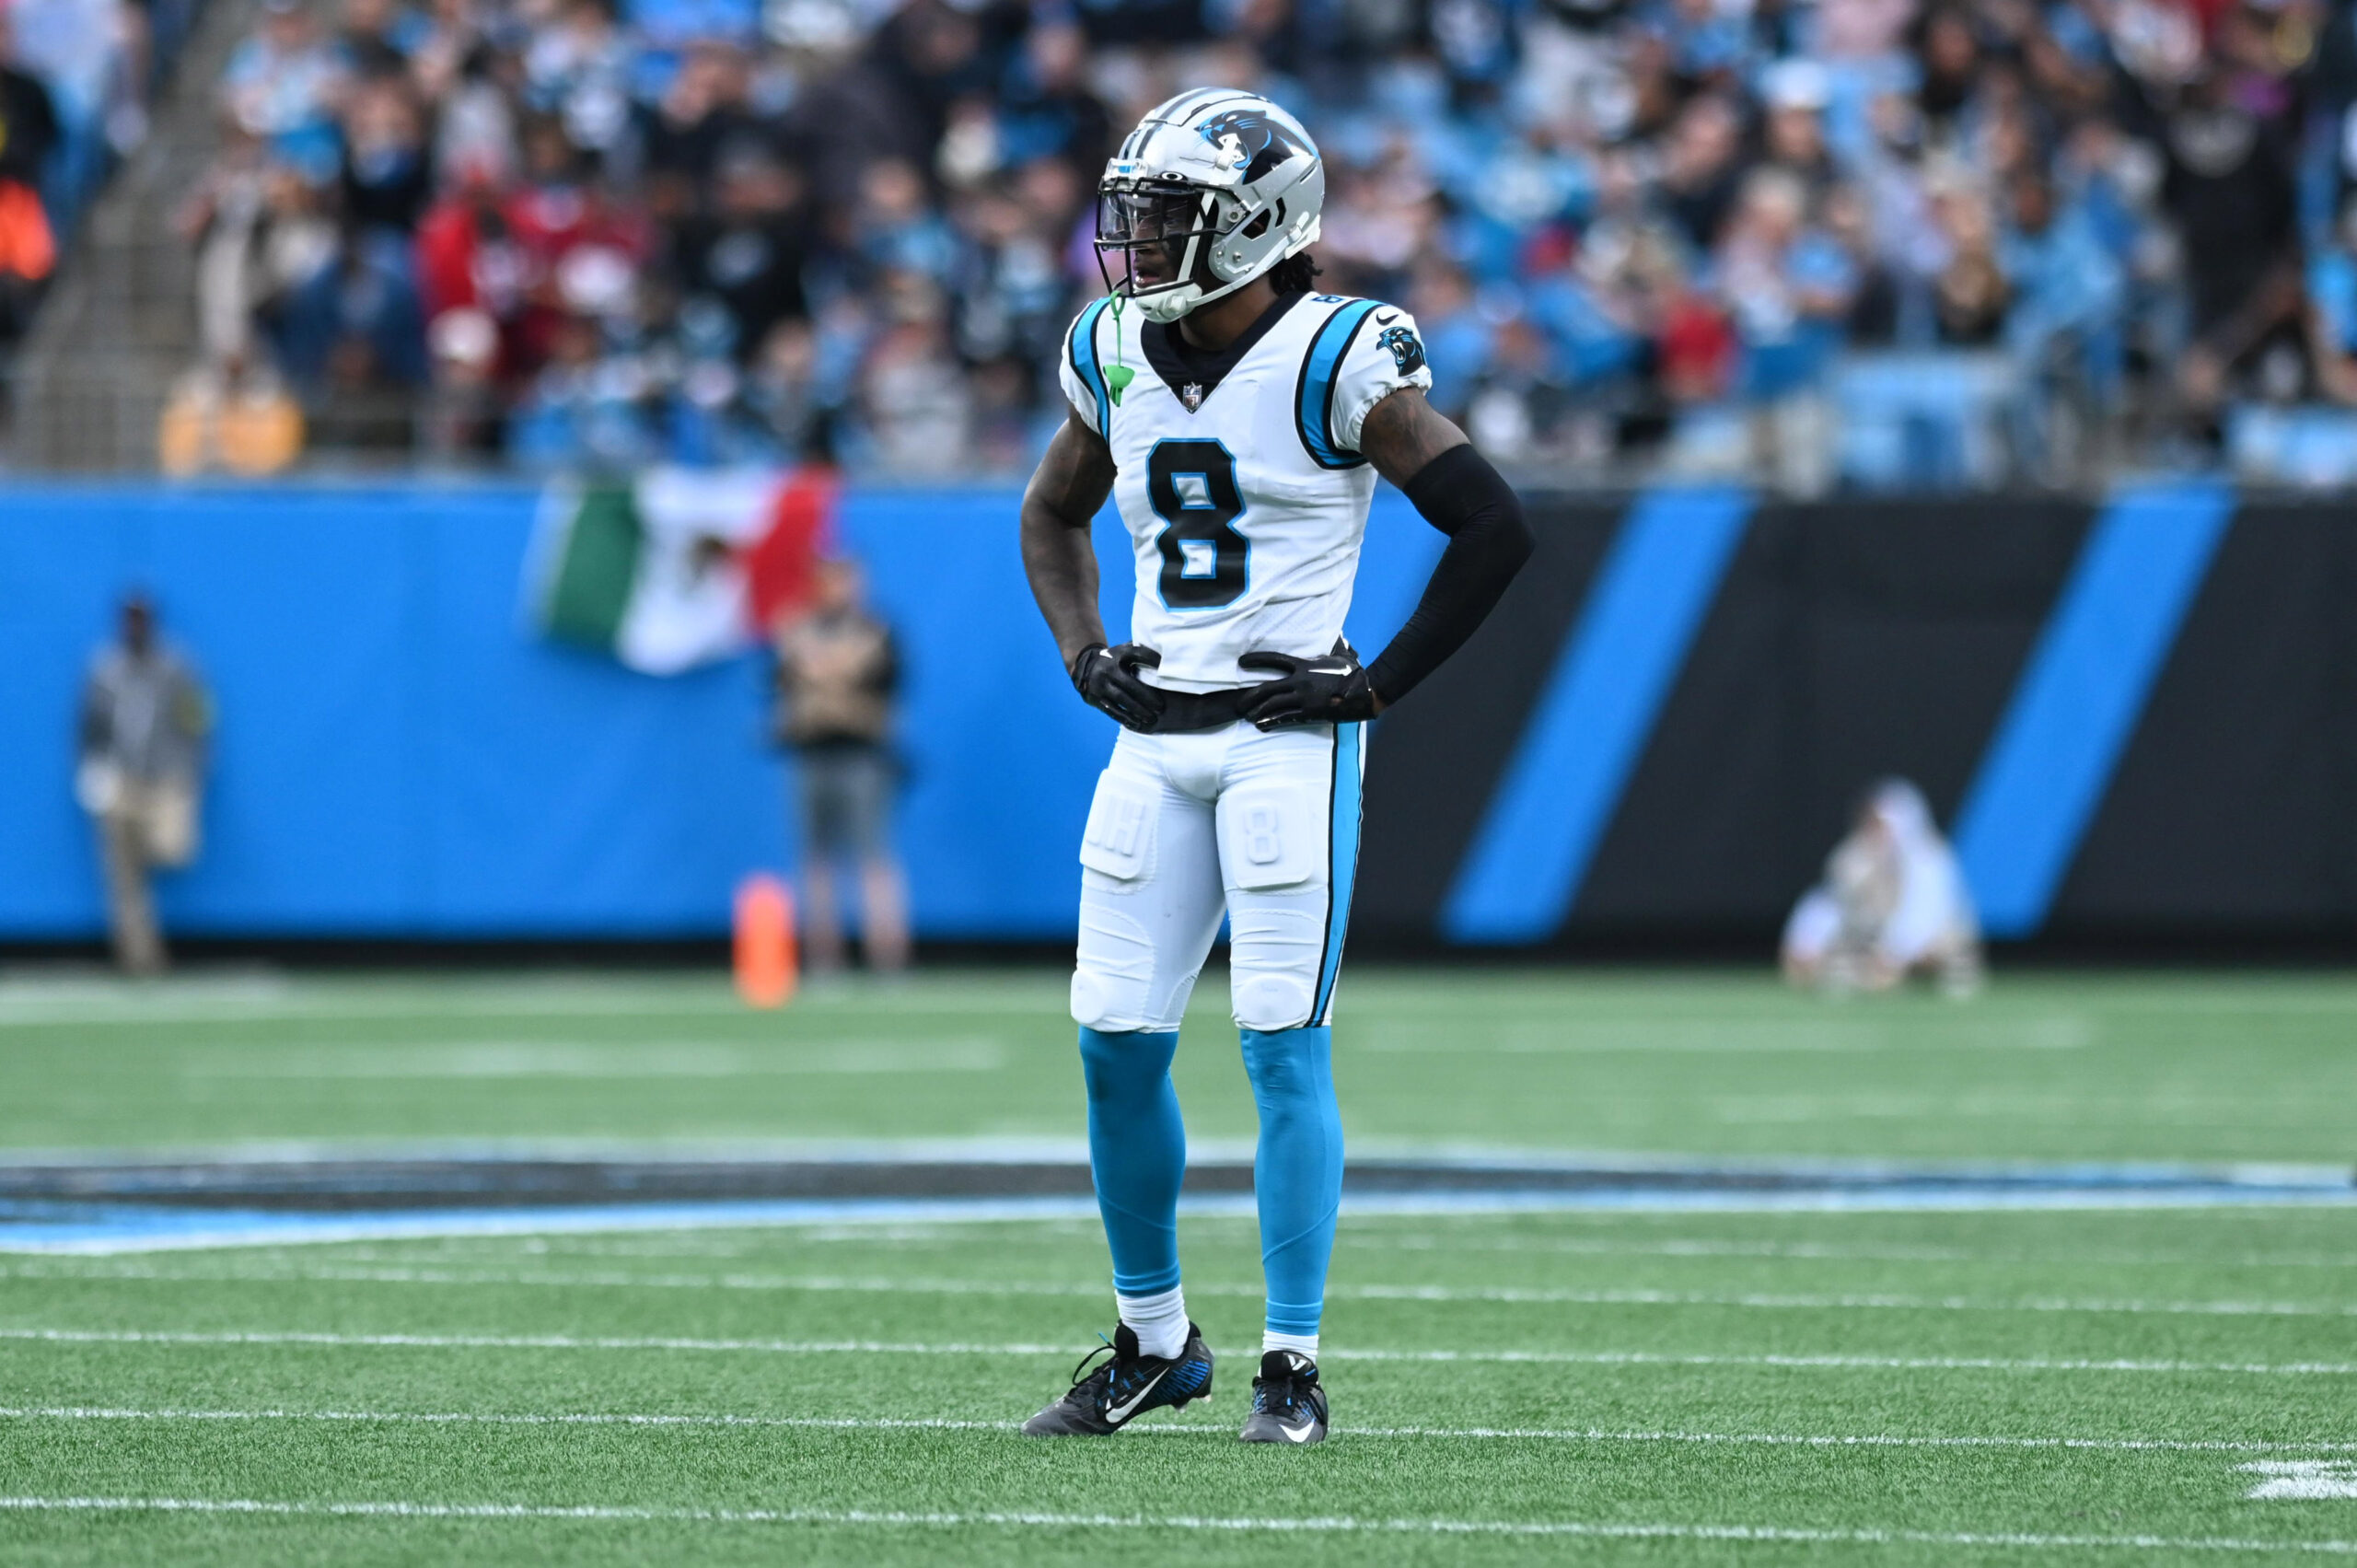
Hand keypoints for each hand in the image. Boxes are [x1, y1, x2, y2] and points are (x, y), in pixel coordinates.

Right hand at [1071, 642, 1166, 730]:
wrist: (1084, 666)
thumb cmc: (1114, 660)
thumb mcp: (1123, 651)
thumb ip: (1140, 652)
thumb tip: (1165, 656)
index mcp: (1118, 655)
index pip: (1137, 654)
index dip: (1151, 659)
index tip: (1164, 668)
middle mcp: (1108, 669)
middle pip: (1129, 684)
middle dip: (1146, 696)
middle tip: (1161, 707)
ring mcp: (1100, 684)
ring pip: (1121, 699)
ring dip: (1137, 710)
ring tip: (1151, 718)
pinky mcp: (1095, 697)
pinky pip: (1112, 710)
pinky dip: (1125, 718)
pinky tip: (1137, 723)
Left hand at [1238, 648, 1379, 730]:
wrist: (1364, 693)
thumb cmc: (1354, 673)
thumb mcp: (1342, 656)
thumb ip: (1335, 644)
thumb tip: (1339, 634)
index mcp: (1305, 665)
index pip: (1275, 659)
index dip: (1257, 659)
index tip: (1242, 661)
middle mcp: (1300, 681)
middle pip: (1267, 688)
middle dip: (1250, 695)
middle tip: (1240, 703)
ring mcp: (1303, 699)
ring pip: (1273, 705)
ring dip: (1258, 711)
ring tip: (1248, 716)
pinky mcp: (1309, 714)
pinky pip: (1285, 718)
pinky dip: (1271, 722)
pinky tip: (1261, 726)